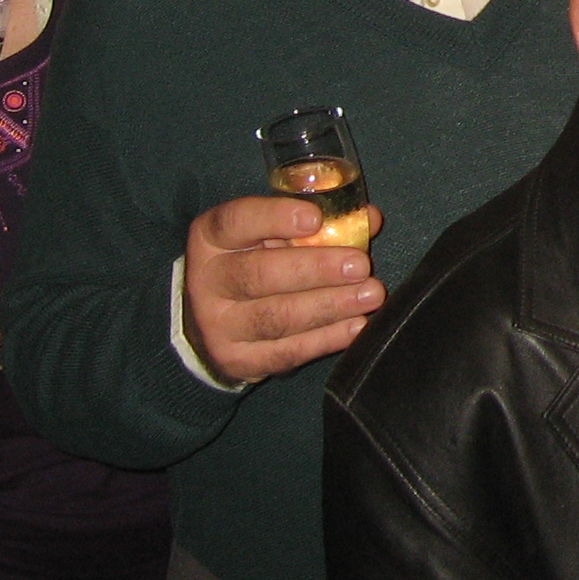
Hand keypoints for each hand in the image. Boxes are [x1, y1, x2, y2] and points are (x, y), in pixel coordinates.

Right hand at [180, 192, 388, 384]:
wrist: (216, 318)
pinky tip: (356, 326)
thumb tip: (367, 220)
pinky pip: (287, 352)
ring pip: (276, 317)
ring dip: (329, 306)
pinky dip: (326, 339)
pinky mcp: (238, 361)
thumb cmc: (256, 261)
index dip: (274, 218)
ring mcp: (218, 326)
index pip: (236, 221)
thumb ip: (316, 222)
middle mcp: (208, 281)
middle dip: (315, 269)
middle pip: (259, 275)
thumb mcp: (273, 233)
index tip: (315, 219)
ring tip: (370, 295)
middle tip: (360, 265)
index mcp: (211, 238)